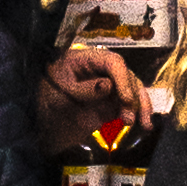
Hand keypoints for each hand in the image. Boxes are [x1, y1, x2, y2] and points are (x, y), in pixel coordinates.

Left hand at [48, 35, 147, 158]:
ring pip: (133, 88)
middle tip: (129, 119)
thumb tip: (108, 86)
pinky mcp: (111, 101)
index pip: (112, 62)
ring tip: (141, 124)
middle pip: (127, 75)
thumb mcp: (59, 95)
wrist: (41, 126)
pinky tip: (145, 125)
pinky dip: (139, 112)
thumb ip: (84, 90)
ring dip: (140, 105)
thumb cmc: (45, 104)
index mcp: (84, 59)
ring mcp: (108, 85)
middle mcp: (100, 69)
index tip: (126, 100)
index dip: (122, 79)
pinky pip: (130, 103)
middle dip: (132, 96)